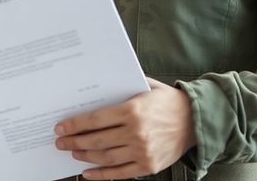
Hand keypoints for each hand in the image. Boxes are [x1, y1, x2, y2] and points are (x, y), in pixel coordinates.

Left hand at [54, 78, 195, 179]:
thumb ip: (122, 87)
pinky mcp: (149, 166)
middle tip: (60, 143)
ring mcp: (142, 151)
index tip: (60, 128)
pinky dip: (101, 175)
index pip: (94, 120)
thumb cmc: (168, 101)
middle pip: (96, 140)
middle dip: (74, 141)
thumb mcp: (146, 86)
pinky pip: (120, 173)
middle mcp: (136, 132)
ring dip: (85, 156)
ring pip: (105, 157)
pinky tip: (87, 173)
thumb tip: (96, 85)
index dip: (74, 125)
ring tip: (73, 153)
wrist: (196, 120)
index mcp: (132, 110)